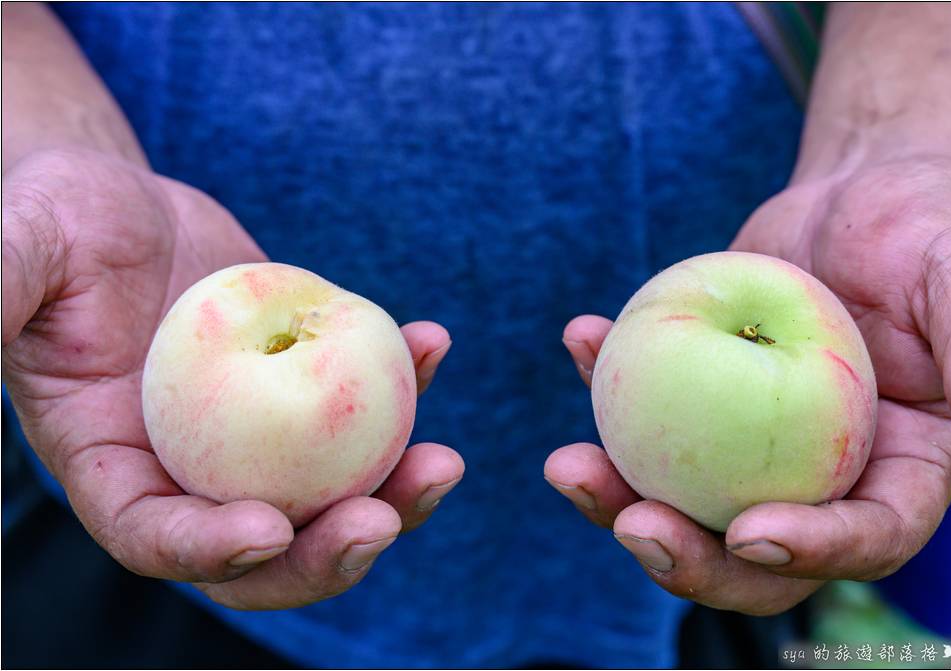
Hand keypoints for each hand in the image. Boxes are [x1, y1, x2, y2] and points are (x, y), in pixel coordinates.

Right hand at [2, 148, 462, 609]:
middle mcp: (192, 466)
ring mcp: (257, 434)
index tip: (268, 528)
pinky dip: (406, 387)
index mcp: (114, 464)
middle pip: (263, 546)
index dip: (208, 549)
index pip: (155, 535)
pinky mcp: (306, 385)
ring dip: (393, 494)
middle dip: (324, 554)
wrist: (126, 205)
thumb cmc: (56, 221)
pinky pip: (363, 406)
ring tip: (443, 462)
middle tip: (382, 521)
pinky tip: (432, 344)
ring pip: (329, 493)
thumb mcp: (17, 249)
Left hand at [546, 157, 950, 614]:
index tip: (750, 532)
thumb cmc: (923, 225)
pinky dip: (607, 384)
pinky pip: (649, 412)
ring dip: (621, 497)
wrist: (855, 192)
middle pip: (756, 550)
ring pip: (685, 500)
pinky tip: (580, 337)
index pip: (867, 536)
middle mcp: (822, 476)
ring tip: (567, 464)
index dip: (812, 552)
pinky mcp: (700, 401)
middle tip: (632, 524)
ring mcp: (753, 447)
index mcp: (899, 470)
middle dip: (692, 560)